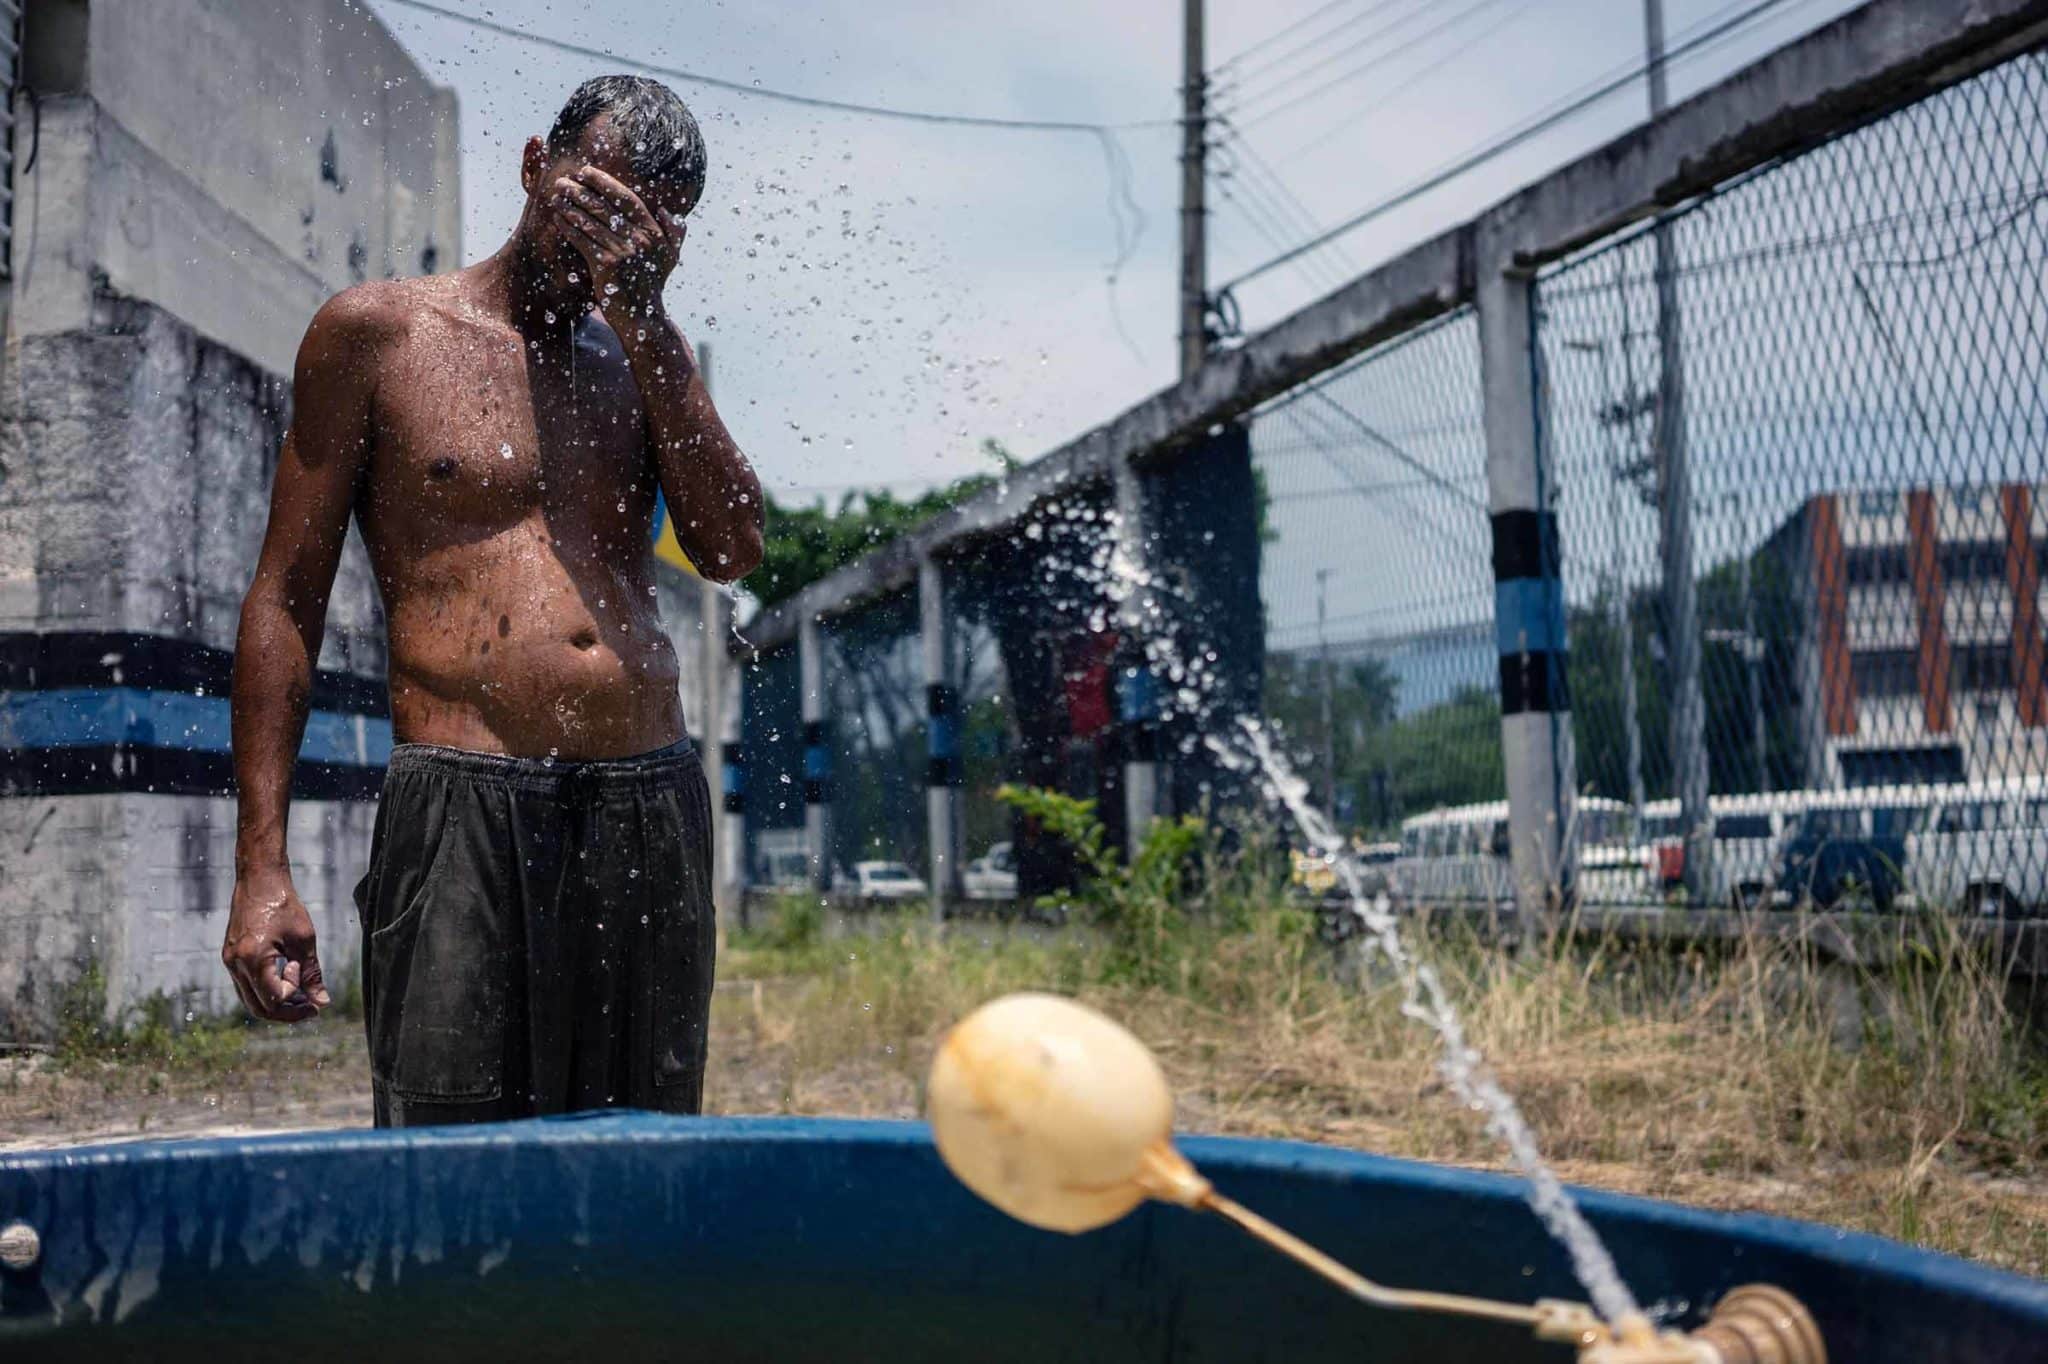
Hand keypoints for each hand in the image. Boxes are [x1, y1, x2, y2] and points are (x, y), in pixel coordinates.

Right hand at [223, 869, 328, 1022]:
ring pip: (251, 999)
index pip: (273, 1000)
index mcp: (253, 960)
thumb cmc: (284, 906)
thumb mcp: (304, 940)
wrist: (260, 881)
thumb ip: (312, 974)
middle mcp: (235, 965)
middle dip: (287, 1012)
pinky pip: (246, 985)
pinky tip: (286, 978)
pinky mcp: (230, 957)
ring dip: (276, 1002)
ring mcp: (230, 962)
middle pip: (259, 1008)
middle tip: (311, 1006)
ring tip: (301, 993)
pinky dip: (266, 989)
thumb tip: (322, 1003)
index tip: (309, 982)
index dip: (296, 1001)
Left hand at [549, 166, 681, 320]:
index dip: (605, 182)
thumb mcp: (670, 257)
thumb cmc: (652, 284)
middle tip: (564, 180)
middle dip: (582, 191)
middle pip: (604, 207)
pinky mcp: (605, 266)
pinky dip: (569, 227)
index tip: (587, 171)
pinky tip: (558, 218)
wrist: (643, 316)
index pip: (626, 199)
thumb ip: (674, 232)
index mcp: (653, 232)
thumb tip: (667, 211)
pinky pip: (583, 240)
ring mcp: (622, 252)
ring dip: (570, 206)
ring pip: (591, 222)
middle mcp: (639, 239)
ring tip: (556, 195)